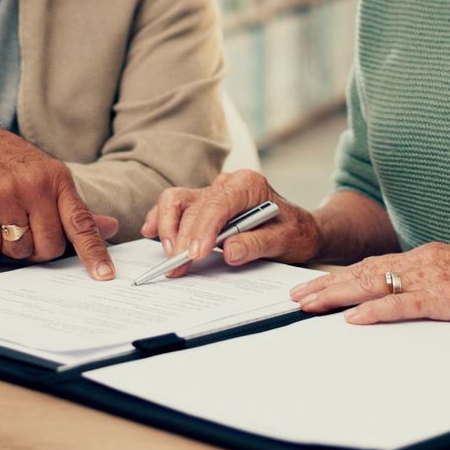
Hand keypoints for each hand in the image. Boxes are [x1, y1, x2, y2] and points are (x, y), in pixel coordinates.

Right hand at [0, 118, 118, 278]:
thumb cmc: (11, 163)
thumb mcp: (48, 176)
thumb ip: (75, 208)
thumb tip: (110, 227)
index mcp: (58, 179)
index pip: (81, 222)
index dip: (94, 252)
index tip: (104, 275)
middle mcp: (35, 185)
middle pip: (49, 246)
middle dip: (40, 249)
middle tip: (29, 231)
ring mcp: (6, 193)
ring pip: (20, 249)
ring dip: (13, 245)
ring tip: (7, 220)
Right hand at [142, 169, 322, 277]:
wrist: (298, 229)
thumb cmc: (294, 232)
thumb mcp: (285, 241)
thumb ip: (258, 244)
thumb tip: (230, 251)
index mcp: (248, 184)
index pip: (218, 203)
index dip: (203, 228)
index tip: (195, 254)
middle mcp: (227, 183)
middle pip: (194, 206)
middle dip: (183, 237)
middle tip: (177, 266)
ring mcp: (212, 192)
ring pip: (177, 200)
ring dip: (167, 228)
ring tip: (168, 257)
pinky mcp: (202, 204)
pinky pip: (175, 206)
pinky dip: (161, 219)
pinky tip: (151, 233)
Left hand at [287, 243, 449, 324]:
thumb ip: (438, 284)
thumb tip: (414, 299)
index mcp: (428, 255)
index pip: (374, 264)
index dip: (341, 275)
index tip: (314, 285)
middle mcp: (425, 260)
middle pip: (363, 271)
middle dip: (325, 285)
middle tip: (294, 298)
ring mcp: (434, 277)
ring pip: (373, 284)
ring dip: (336, 296)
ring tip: (307, 306)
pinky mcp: (446, 298)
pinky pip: (402, 304)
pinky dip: (373, 311)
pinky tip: (351, 319)